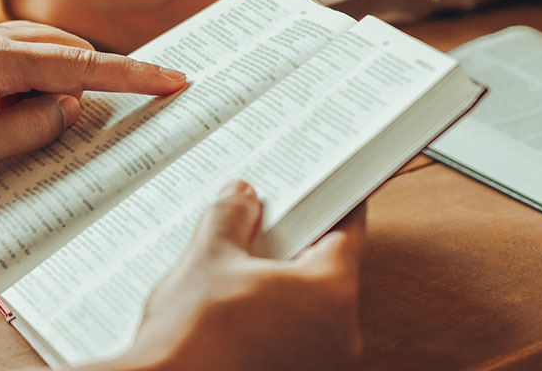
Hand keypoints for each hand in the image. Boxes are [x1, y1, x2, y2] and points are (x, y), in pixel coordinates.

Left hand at [0, 21, 185, 189]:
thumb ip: (32, 127)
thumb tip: (71, 107)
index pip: (83, 66)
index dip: (134, 75)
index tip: (175, 79)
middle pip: (73, 52)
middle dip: (110, 77)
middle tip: (149, 98)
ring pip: (52, 51)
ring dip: (74, 79)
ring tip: (83, 113)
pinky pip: (28, 55)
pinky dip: (49, 77)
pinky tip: (41, 104)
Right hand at [100, 181, 363, 370]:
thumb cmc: (193, 340)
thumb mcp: (209, 257)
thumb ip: (231, 217)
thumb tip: (240, 198)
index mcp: (329, 295)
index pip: (347, 230)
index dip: (331, 202)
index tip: (322, 187)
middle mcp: (336, 334)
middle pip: (326, 267)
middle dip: (294, 240)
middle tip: (264, 218)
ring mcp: (318, 361)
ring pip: (307, 302)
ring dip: (279, 279)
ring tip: (240, 261)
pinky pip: (292, 331)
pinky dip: (272, 311)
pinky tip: (236, 301)